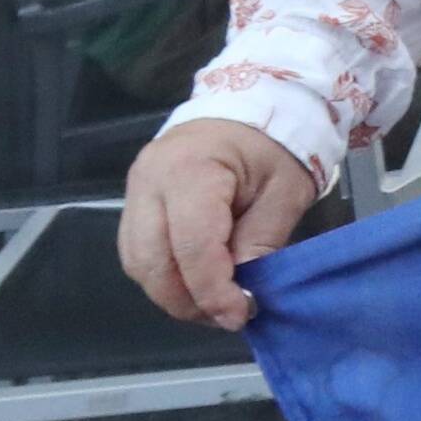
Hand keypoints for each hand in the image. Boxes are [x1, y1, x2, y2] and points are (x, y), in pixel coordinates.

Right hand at [122, 119, 320, 328]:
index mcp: (190, 170)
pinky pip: (138, 252)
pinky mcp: (135, 201)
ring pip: (137, 263)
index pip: (191, 246)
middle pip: (152, 262)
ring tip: (214, 304)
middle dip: (189, 301)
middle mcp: (149, 181)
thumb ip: (262, 240)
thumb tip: (243, 291)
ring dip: (173, 294)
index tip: (241, 314)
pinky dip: (164, 276)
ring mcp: (135, 191)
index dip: (213, 291)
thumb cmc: (273, 144)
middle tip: (229, 316)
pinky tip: (196, 284)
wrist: (251, 104)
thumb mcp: (285, 191)